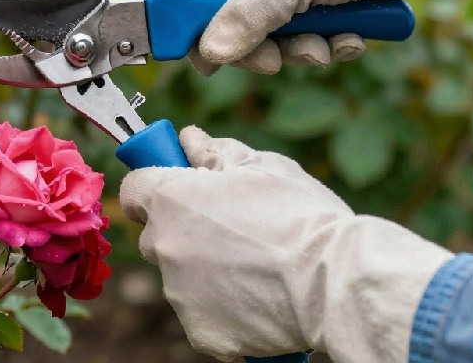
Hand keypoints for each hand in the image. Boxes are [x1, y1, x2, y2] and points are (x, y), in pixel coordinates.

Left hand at [120, 126, 452, 362]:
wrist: (337, 283)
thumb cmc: (301, 216)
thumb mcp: (263, 167)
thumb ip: (216, 152)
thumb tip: (190, 140)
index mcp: (172, 200)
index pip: (135, 188)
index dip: (155, 182)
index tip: (176, 183)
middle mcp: (165, 247)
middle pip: (158, 234)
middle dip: (183, 227)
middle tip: (231, 226)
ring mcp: (180, 294)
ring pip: (181, 276)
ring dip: (205, 269)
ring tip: (257, 265)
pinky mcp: (201, 332)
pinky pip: (204, 313)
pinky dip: (224, 308)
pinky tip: (260, 296)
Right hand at [176, 0, 472, 73]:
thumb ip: (250, 16)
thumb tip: (210, 53)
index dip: (190, 27)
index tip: (208, 62)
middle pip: (231, 21)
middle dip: (260, 46)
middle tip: (278, 59)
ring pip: (273, 33)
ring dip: (301, 48)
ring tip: (331, 44)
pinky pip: (308, 32)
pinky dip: (329, 41)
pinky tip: (355, 36)